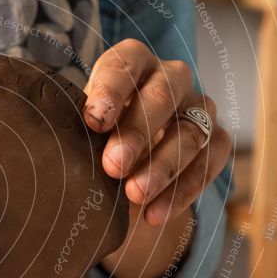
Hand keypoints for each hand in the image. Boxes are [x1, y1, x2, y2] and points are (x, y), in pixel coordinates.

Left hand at [83, 39, 230, 225]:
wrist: (128, 160)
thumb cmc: (95, 135)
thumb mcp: (82, 126)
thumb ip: (77, 128)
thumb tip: (60, 150)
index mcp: (133, 63)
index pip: (125, 65)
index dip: (111, 91)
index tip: (95, 120)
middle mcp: (171, 78)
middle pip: (161, 96)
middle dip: (137, 132)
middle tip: (113, 165)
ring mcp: (198, 108)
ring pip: (189, 132)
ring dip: (162, 167)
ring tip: (134, 196)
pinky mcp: (216, 139)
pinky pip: (209, 162)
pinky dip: (182, 191)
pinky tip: (154, 214)